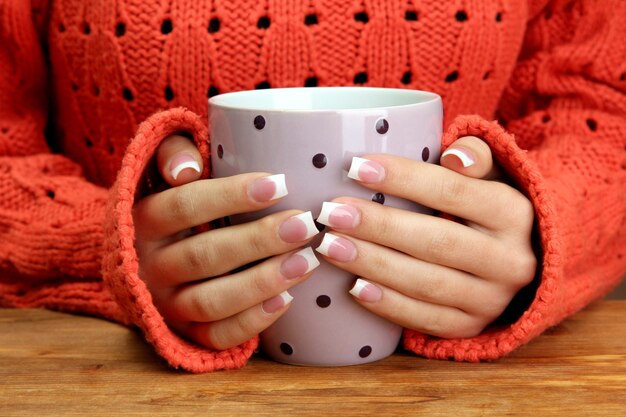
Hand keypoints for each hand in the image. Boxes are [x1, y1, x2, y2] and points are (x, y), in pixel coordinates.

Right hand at [133, 135, 319, 349]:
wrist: (141, 258)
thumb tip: (187, 169)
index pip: (185, 206)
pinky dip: (251, 322)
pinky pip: (216, 336)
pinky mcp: (182, 333)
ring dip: (262, 282)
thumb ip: (173, 154)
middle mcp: (149, 266)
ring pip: (212, 301)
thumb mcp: (162, 171)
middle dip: (259, 240)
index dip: (231, 196)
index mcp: (143, 220)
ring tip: (306, 262)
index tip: (280, 185)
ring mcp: (165, 304)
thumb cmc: (172, 204)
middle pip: (204, 256)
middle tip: (305, 225)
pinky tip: (287, 300)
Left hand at [314, 136, 535, 337]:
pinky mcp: (472, 328)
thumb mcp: (493, 176)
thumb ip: (476, 156)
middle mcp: (510, 261)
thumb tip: (454, 157)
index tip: (357, 167)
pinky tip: (354, 287)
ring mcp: (492, 300)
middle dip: (379, 226)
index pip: (453, 191)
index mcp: (514, 213)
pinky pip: (427, 320)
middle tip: (332, 213)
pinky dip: (389, 305)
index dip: (404, 178)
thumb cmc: (486, 209)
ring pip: (428, 284)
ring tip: (330, 246)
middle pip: (437, 242)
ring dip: (374, 265)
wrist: (517, 263)